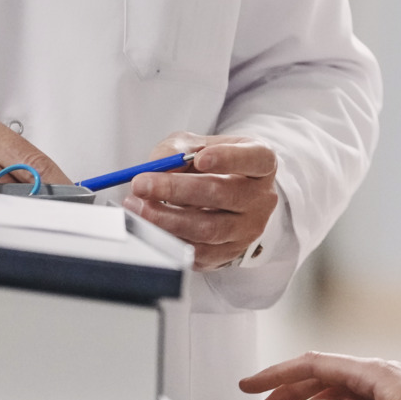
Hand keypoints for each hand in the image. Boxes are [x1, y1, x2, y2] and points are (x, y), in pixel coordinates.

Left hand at [125, 133, 276, 270]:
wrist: (225, 197)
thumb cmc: (212, 166)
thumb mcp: (198, 146)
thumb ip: (178, 150)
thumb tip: (159, 165)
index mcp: (262, 163)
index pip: (253, 159)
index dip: (228, 159)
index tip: (199, 159)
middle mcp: (261, 197)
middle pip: (223, 194)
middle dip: (177, 189)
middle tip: (141, 184)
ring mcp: (248, 229)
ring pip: (208, 229)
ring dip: (167, 219)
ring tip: (139, 207)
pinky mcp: (229, 253)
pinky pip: (198, 252)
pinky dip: (170, 240)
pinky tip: (150, 227)